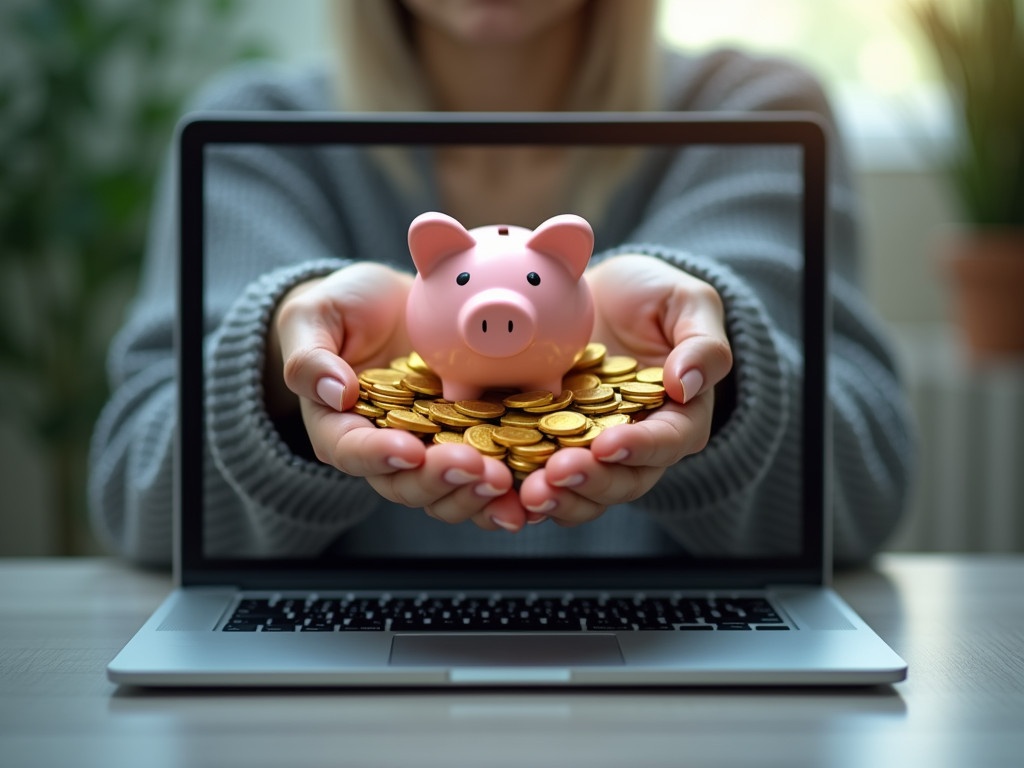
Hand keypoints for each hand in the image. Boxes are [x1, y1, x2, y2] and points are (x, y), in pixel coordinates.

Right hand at [267, 262, 517, 529]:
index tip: (407, 450)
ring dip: (478, 493)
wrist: (397, 302)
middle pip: (408, 483)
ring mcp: (436, 450)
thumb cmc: (346, 307)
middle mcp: (389, 451)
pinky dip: (515, 485)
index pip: (352, 451)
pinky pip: (494, 471)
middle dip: (441, 481)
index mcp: (343, 428)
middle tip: (475, 467)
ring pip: (452, 490)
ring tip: (506, 481)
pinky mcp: (477, 439)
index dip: (378, 457)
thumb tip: (335, 392)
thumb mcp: (316, 316)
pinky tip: (539, 485)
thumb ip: (310, 356)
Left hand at [517, 253, 732, 525]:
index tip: (609, 445)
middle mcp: (633, 445)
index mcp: (676, 416)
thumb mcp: (688, 302)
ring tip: (526, 492)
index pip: (667, 442)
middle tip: (557, 474)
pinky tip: (496, 489)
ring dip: (554, 498)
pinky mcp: (543, 444)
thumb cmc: (650, 294)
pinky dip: (515, 490)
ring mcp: (586, 449)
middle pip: (620, 481)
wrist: (595, 292)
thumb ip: (703, 343)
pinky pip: (532, 477)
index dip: (641, 449)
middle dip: (590, 482)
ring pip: (578, 492)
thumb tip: (686, 385)